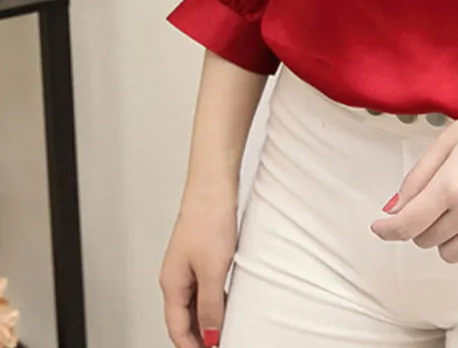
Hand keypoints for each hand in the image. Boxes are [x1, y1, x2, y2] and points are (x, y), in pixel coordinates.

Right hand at [159, 185, 237, 347]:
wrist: (214, 184)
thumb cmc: (209, 218)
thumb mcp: (213, 269)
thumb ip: (211, 304)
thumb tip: (209, 335)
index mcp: (172, 283)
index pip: (177, 327)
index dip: (191, 345)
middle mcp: (176, 275)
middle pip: (184, 316)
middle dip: (198, 335)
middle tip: (219, 343)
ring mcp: (189, 263)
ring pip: (195, 301)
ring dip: (207, 317)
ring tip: (225, 329)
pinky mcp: (202, 251)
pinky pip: (205, 284)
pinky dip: (214, 298)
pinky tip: (227, 300)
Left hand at [369, 88, 457, 268]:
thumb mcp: (447, 141)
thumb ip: (418, 177)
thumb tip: (394, 208)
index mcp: (450, 184)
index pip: (407, 224)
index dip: (387, 230)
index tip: (379, 228)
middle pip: (426, 239)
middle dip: (417, 224)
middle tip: (427, 202)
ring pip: (450, 254)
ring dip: (441, 239)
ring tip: (449, 213)